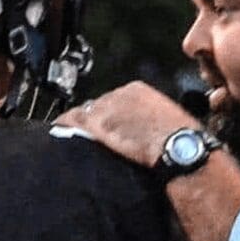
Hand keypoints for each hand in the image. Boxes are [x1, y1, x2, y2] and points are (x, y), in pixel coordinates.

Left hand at [55, 81, 200, 167]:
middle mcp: (120, 94)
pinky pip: (73, 121)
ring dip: (78, 125)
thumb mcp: (168, 124)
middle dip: (95, 120)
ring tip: (71, 136)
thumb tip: (148, 135)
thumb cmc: (181, 142)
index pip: (115, 100)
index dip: (108, 116)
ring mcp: (107, 107)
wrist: (179, 148)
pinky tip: (58, 132)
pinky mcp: (98, 123)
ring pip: (84, 113)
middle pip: (98, 105)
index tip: (107, 127)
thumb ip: (151, 123)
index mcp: (139, 91)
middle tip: (92, 137)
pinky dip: (65, 126)